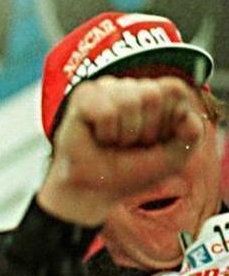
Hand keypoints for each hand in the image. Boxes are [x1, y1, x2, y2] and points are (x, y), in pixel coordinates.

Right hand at [38, 76, 203, 225]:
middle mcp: (132, 86)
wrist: (95, 189)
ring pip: (128, 101)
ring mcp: (107, 88)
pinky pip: (105, 111)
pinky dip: (105, 133)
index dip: (167, 120)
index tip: (154, 141)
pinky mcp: (83, 95)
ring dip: (124, 134)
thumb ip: (191, 135)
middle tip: (130, 144)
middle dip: (144, 129)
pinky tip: (98, 137)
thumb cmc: (131, 171)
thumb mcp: (173, 157)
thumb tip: (187, 115)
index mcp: (157, 95)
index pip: (174, 89)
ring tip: (113, 141)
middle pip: (152, 94)